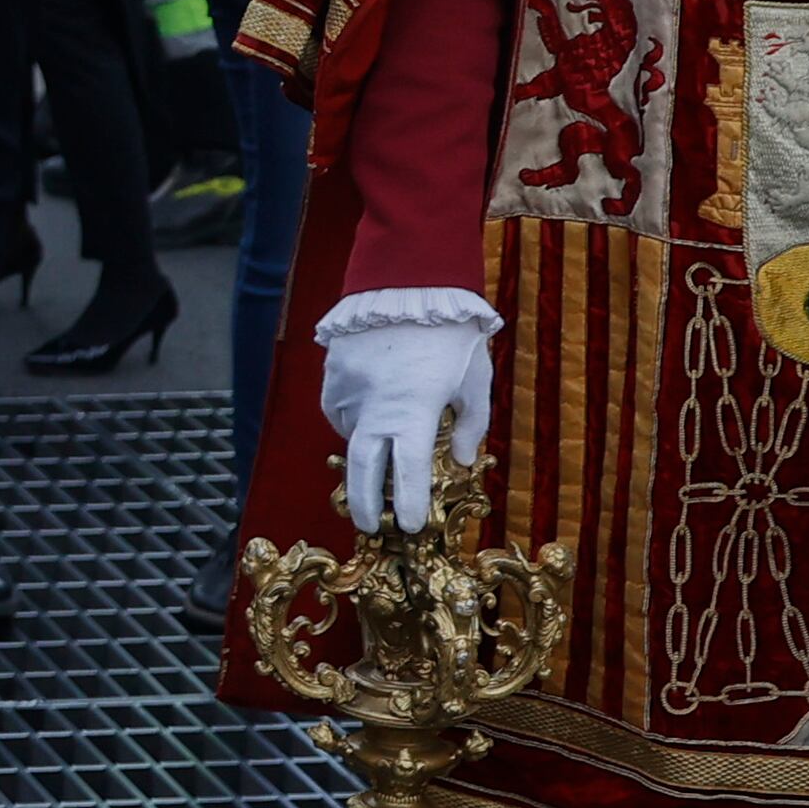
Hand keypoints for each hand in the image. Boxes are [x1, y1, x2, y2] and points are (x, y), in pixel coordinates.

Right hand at [318, 314, 495, 534]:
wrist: (411, 281)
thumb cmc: (453, 334)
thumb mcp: (476, 380)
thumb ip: (470, 424)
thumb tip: (458, 459)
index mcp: (414, 411)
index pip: (409, 471)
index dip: (409, 503)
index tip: (409, 526)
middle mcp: (375, 406)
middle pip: (362, 468)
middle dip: (364, 502)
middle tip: (368, 526)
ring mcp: (348, 389)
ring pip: (349, 434)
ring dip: (364, 448)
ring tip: (382, 446)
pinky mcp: (332, 371)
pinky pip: (337, 406)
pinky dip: (351, 417)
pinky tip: (368, 411)